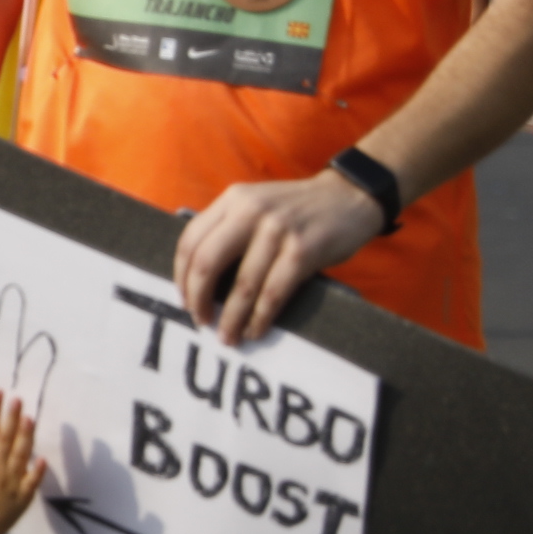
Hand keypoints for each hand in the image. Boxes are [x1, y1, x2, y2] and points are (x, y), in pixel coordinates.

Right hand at [0, 389, 47, 533]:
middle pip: (5, 439)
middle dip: (10, 418)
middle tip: (17, 398)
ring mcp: (11, 481)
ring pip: (19, 455)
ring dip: (24, 437)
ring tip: (30, 418)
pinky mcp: (23, 495)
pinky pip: (31, 482)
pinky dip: (37, 471)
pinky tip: (42, 458)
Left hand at [174, 170, 383, 347]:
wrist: (350, 196)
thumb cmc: (298, 210)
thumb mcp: (257, 205)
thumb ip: (229, 229)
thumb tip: (198, 280)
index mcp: (233, 199)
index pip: (191, 240)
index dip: (182, 277)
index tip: (184, 300)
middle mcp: (251, 210)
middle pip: (206, 263)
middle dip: (198, 299)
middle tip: (201, 321)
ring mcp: (278, 229)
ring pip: (241, 285)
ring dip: (231, 319)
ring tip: (228, 337)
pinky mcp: (303, 250)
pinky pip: (272, 293)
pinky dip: (260, 318)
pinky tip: (255, 330)